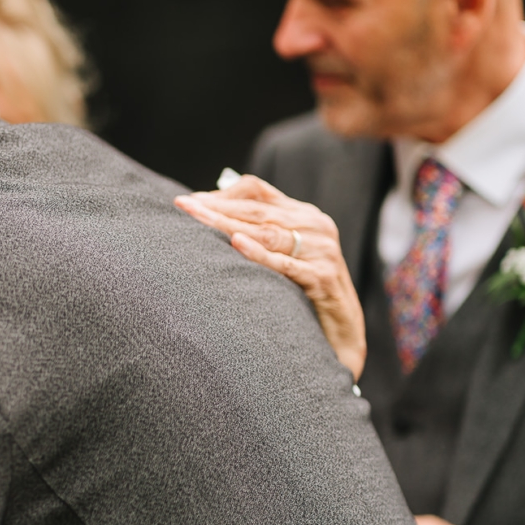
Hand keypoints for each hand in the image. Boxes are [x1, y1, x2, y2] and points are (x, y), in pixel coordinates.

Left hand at [175, 175, 365, 380]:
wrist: (342, 333)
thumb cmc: (305, 293)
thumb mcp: (284, 255)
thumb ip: (259, 234)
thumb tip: (208, 218)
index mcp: (304, 215)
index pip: (259, 191)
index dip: (223, 194)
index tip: (190, 202)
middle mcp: (316, 226)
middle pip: (257, 210)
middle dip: (216, 207)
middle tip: (182, 206)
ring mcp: (322, 250)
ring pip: (267, 232)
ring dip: (228, 225)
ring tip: (197, 219)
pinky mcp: (322, 278)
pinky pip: (284, 263)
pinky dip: (259, 253)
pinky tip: (235, 244)